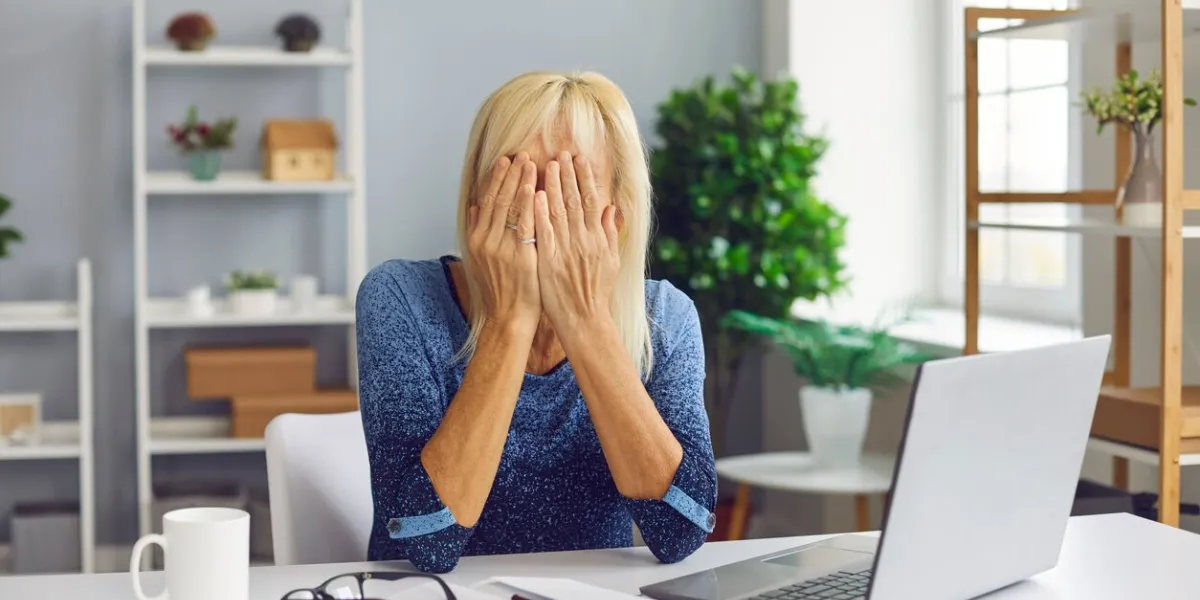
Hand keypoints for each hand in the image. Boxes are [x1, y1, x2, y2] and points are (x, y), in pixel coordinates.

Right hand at [468, 152, 539, 329]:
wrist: (508, 318)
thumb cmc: (500, 290)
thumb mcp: (481, 259)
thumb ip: (477, 231)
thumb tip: (474, 207)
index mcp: (477, 239)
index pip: (486, 200)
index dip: (495, 178)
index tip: (504, 160)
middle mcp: (487, 240)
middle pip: (498, 199)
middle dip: (510, 174)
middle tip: (520, 153)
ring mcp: (503, 248)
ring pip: (511, 207)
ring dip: (521, 182)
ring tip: (531, 162)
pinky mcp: (521, 257)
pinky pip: (526, 225)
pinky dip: (530, 205)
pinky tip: (537, 189)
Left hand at [533, 151, 619, 334]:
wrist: (585, 320)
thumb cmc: (597, 293)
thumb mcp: (611, 261)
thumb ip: (611, 233)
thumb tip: (612, 209)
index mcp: (598, 239)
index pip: (592, 200)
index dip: (586, 178)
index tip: (580, 159)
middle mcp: (584, 241)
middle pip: (575, 200)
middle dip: (568, 174)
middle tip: (562, 153)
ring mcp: (566, 251)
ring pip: (559, 211)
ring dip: (554, 186)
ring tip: (548, 165)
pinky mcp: (549, 262)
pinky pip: (544, 234)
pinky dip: (540, 214)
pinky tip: (535, 195)